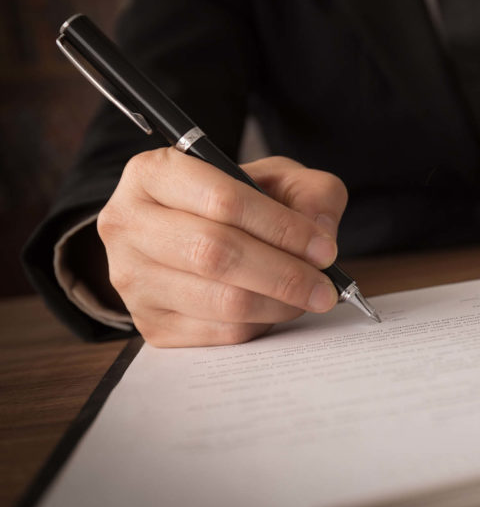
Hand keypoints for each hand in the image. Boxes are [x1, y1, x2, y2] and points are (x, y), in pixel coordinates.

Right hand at [97, 151, 347, 346]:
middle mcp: (128, 224)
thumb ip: (311, 193)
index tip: (324, 249)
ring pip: (220, 300)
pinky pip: (219, 333)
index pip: (222, 201)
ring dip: (279, 303)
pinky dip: (260, 324)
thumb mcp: (277, 178)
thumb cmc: (237, 201)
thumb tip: (321, 235)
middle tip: (326, 286)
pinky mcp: (150, 323)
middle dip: (285, 274)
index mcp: (153, 173)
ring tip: (309, 296)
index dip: (282, 228)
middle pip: (215, 254)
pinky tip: (276, 307)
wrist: (193, 233)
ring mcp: (132, 279)